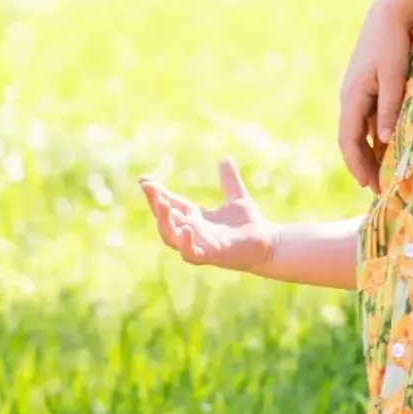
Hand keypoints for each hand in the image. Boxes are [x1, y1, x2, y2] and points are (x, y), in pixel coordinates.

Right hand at [138, 159, 274, 274]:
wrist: (269, 244)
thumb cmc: (250, 225)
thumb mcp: (237, 198)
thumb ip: (229, 180)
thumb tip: (225, 158)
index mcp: (196, 217)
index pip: (170, 204)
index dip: (156, 193)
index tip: (144, 179)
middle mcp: (193, 231)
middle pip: (165, 219)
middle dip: (155, 203)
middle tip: (148, 187)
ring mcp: (200, 244)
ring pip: (171, 237)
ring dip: (164, 222)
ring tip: (162, 204)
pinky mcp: (212, 255)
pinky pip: (191, 254)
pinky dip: (186, 243)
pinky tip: (187, 228)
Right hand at [338, 1, 412, 192]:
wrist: (388, 15)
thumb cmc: (393, 44)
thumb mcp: (396, 77)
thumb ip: (390, 108)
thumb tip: (382, 140)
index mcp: (353, 97)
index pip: (349, 140)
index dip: (357, 165)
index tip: (368, 185)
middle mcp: (350, 98)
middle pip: (352, 140)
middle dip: (363, 165)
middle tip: (377, 188)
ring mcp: (357, 92)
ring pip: (359, 131)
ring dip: (369, 152)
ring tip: (383, 173)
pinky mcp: (366, 87)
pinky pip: (367, 119)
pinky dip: (374, 136)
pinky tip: (387, 146)